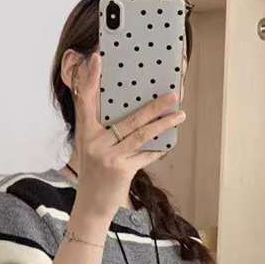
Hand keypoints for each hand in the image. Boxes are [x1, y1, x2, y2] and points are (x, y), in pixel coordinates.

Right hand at [69, 51, 185, 220]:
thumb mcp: (91, 146)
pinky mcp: (121, 170)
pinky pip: (146, 155)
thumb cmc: (94, 172)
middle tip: (173, 93)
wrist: (91, 205)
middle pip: (128, 118)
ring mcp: (108, 157)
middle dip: (153, 106)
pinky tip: (169, 141)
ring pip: (141, 134)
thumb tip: (129, 106)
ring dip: (163, 123)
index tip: (97, 59)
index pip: (85, 100)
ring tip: (180, 114)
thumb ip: (101, 126)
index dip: (89, 79)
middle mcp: (94, 142)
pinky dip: (158, 148)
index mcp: (85, 132)